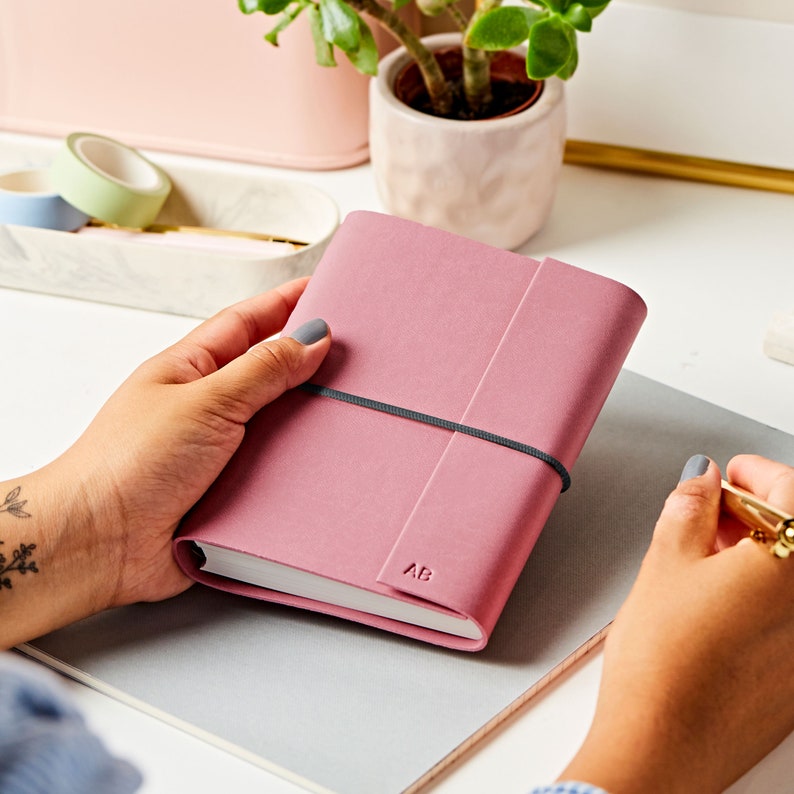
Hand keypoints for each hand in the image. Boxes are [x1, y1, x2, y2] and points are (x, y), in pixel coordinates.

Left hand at [0, 278, 329, 647]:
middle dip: (309, 363)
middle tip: (356, 354)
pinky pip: (277, 473)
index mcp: (192, 368)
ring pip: (278, 425)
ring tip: (352, 410)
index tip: (326, 289)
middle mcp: (208, 406)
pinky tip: (328, 466)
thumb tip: (311, 339)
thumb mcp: (204, 402)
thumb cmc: (128, 464)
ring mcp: (220, 449)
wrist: (98, 543)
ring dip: (309, 421)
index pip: (248, 323)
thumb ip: (262, 370)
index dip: (286, 303)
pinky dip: (301, 469)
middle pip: (269, 373)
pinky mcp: (230, 492)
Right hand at [559, 453, 793, 792]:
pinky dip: (764, 592)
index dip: (756, 471)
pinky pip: (790, 614)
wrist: (662, 746)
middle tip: (709, 512)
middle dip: (754, 511)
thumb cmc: (664, 667)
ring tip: (704, 556)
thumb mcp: (665, 564)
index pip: (792, 490)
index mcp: (792, 568)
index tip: (728, 473)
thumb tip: (700, 479)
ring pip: (792, 575)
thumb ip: (688, 507)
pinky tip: (717, 600)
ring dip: (758, 551)